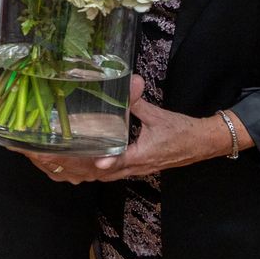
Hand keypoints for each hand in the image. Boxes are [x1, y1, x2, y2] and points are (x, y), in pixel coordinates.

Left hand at [24, 78, 236, 182]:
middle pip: (104, 173)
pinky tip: (82, 165)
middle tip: (57, 161)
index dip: (104, 161)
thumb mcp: (158, 115)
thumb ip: (138, 103)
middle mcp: (136, 167)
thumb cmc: (182, 130)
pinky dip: (96, 171)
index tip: (91, 160)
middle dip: (82, 169)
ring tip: (61, 165)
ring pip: (106, 175)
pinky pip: (112, 173)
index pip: (119, 161)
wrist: (202, 144)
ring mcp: (136, 170)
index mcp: (142, 155)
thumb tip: (128, 83)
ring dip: (85, 171)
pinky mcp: (136, 168)